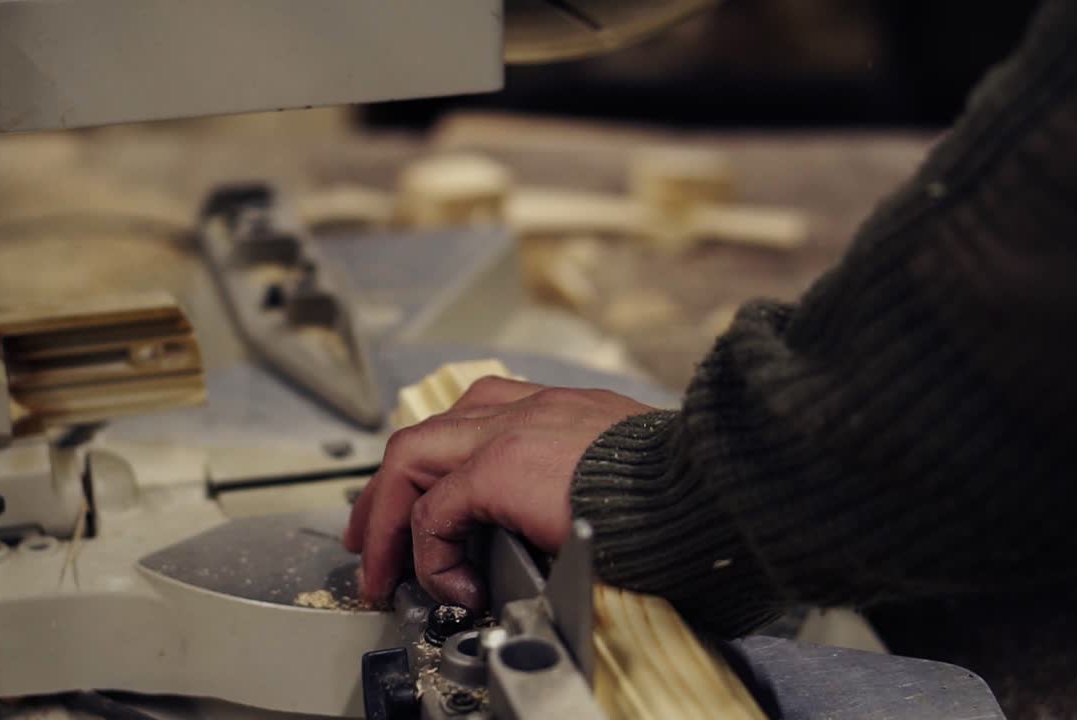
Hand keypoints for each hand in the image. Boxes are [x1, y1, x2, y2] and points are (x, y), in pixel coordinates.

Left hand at [343, 376, 654, 609]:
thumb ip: (579, 482)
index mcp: (555, 409)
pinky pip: (436, 512)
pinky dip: (432, 551)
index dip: (436, 461)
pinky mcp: (499, 467)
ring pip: (411, 460)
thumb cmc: (679, 488)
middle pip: (425, 436)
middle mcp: (524, 409)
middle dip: (387, 490)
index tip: (424, 500)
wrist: (704, 482)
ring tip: (382, 568)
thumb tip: (559, 525)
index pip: (471, 419)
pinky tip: (453, 584)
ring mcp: (507, 431)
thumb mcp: (621, 472)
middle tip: (372, 537)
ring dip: (388, 517)